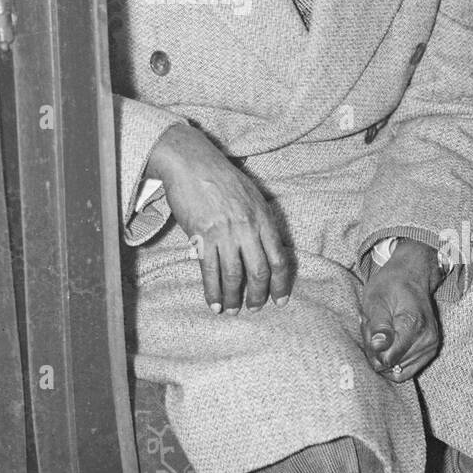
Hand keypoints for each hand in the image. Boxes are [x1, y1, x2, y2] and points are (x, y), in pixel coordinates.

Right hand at [146, 123, 292, 314]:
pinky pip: (209, 271)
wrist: (192, 162)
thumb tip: (266, 249)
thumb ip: (260, 222)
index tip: (279, 299)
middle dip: (258, 295)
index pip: (279, 258)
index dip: (280, 284)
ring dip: (233, 298)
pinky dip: (212, 291)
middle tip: (254, 308)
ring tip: (231, 310)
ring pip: (233, 275)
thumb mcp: (251, 195)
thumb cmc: (221, 177)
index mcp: (263, 217)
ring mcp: (224, 232)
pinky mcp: (202, 236)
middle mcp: (247, 227)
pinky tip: (213, 304)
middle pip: (259, 271)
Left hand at [358, 239, 441, 381]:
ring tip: (382, 331)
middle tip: (372, 328)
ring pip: (398, 370)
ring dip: (384, 355)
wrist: (412, 277)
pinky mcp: (430, 351)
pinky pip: (407, 370)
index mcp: (413, 324)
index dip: (372, 350)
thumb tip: (379, 348)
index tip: (368, 329)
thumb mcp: (376, 299)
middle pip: (391, 365)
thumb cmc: (390, 286)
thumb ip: (378, 325)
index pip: (388, 358)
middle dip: (376, 352)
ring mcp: (431, 346)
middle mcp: (427, 339)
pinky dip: (394, 359)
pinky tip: (390, 340)